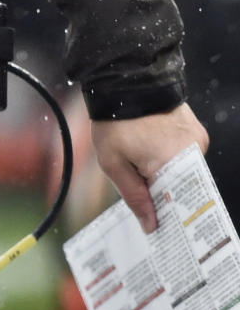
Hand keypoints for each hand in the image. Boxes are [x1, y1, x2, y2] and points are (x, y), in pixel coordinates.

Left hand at [91, 103, 208, 231]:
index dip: (166, 217)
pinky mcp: (197, 130)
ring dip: (169, 176)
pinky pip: (188, 155)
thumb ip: (134, 196)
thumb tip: (152, 226)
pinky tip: (155, 156)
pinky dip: (174, 160)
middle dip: (166, 197)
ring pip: (186, 173)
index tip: (158, 229)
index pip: (177, 205)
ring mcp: (197, 139)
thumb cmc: (114, 120)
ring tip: (148, 174)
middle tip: (150, 206)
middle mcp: (192, 152)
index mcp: (172, 163)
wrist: (123, 81)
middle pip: (183, 189)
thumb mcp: (113, 162)